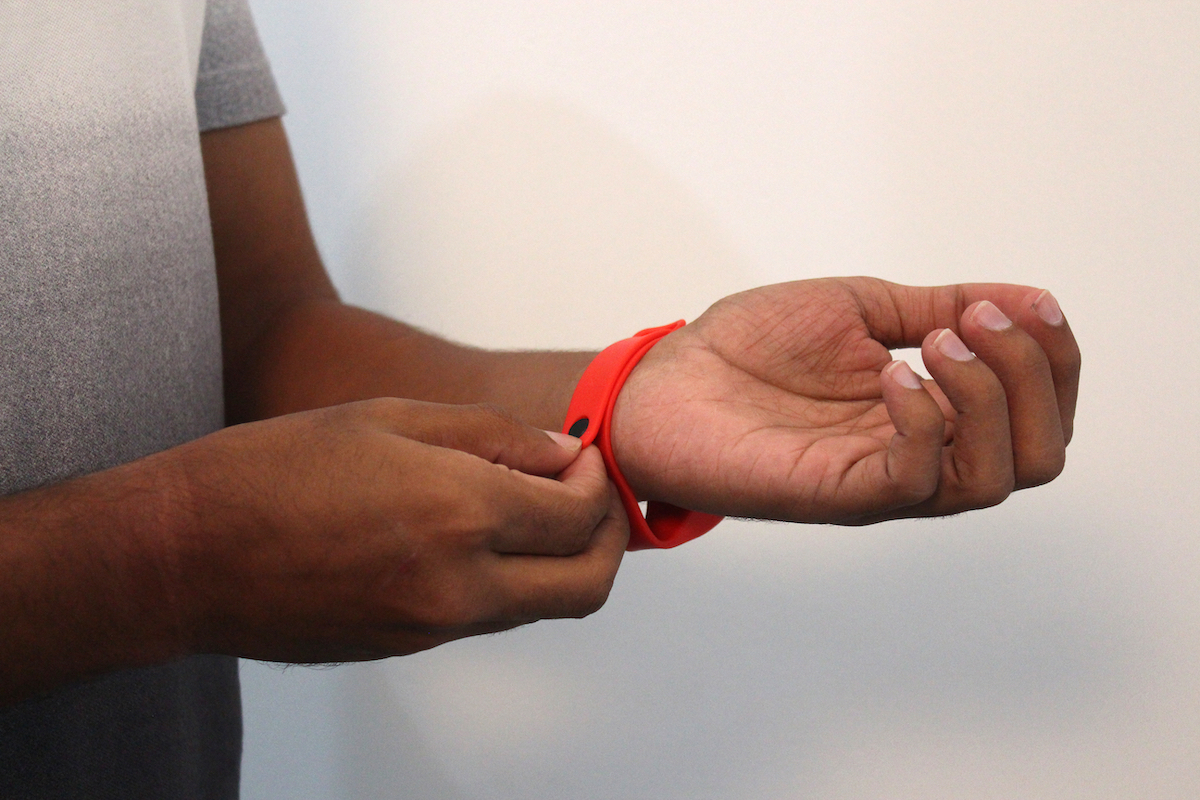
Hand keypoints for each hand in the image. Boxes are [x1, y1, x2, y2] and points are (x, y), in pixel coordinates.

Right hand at [166, 399, 627, 661]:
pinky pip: (491, 616)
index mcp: (460, 513)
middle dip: (608, 537)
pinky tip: (477, 534)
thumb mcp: (386, 417)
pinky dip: (510, 578)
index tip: (581, 457)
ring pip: (544, 606)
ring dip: (562, 560)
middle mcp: (460, 584)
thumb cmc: (270, 470)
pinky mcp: (409, 646)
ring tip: (533, 506)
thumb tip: (561, 455)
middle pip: (588, 585)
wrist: (182, 555)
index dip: (597, 482)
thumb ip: (492, 436)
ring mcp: (434, 625)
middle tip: (589, 494)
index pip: (581, 516)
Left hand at [612, 278, 1079, 523]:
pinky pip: (915, 481)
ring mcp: (881, 480)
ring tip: (933, 344)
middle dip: (1033, 378)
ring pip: (994, 477)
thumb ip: (939, 307)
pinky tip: (891, 376)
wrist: (665, 379)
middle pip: (1038, 455)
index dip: (1057, 358)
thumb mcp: (861, 307)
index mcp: (933, 413)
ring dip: (987, 397)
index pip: (1042, 412)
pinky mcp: (837, 494)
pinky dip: (924, 422)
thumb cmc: (750, 347)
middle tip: (973, 324)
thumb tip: (1027, 296)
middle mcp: (920, 456)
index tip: (1028, 302)